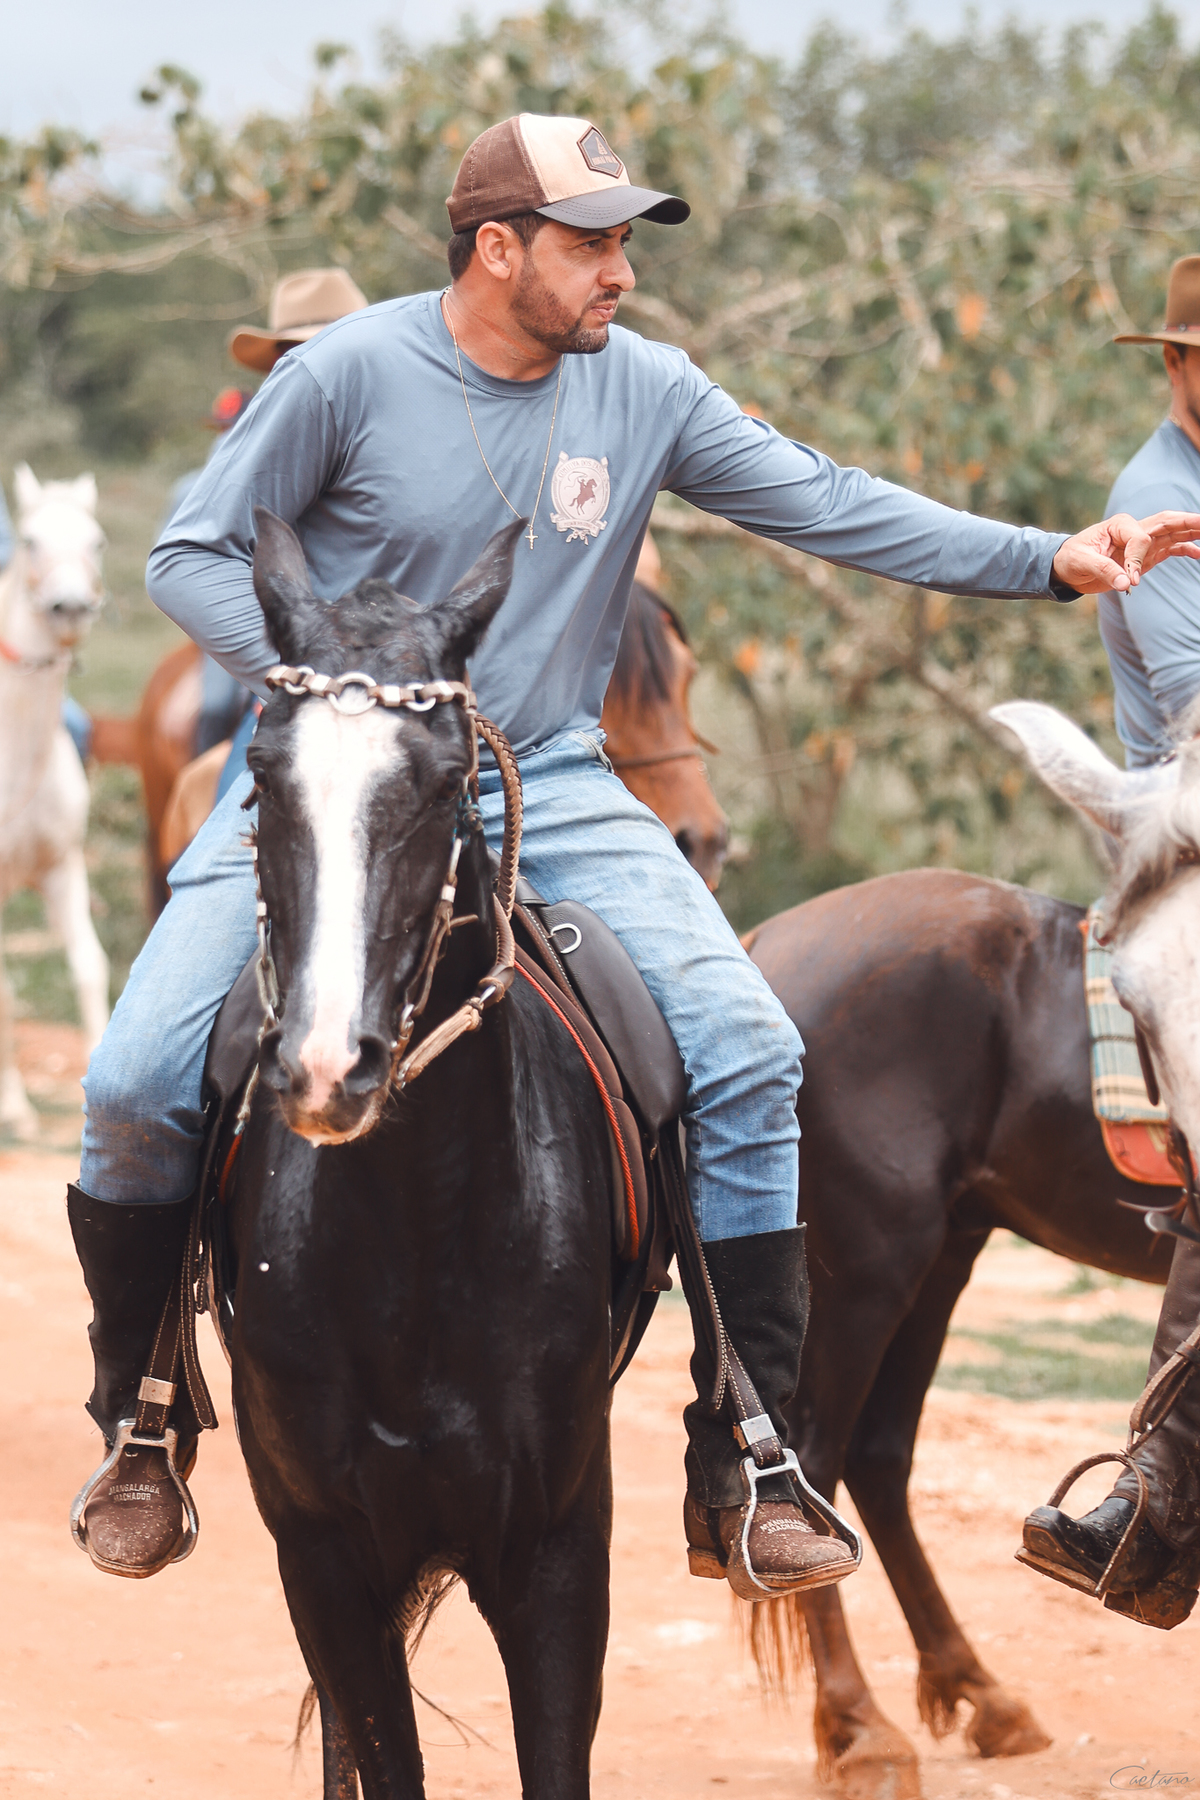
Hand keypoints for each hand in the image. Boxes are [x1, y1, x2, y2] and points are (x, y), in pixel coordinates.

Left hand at [1052, 511, 1199, 593]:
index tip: (1128, 580)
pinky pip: (1171, 548)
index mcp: (1119, 525)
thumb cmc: (1070, 559)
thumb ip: (1104, 570)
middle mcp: (1134, 530)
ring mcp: (1143, 542)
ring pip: (1174, 533)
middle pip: (1168, 522)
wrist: (1067, 567)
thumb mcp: (1081, 563)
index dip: (1137, 559)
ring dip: (1194, 531)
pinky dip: (1187, 549)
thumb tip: (1126, 584)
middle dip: (1189, 522)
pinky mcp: (1146, 556)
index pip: (1140, 538)